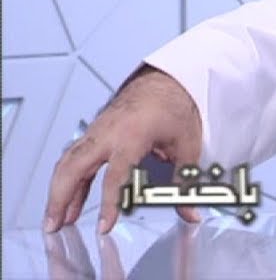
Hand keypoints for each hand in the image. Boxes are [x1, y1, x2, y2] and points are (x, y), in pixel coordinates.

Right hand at [44, 65, 203, 233]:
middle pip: (74, 167)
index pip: (115, 175)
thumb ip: (185, 181)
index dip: (110, 203)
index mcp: (132, 135)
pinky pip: (74, 159)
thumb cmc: (174, 106)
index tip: (105, 225)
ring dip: (58, 192)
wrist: (165, 80)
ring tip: (57, 219)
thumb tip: (189, 210)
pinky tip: (71, 202)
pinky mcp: (94, 133)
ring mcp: (97, 132)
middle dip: (61, 198)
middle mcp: (108, 133)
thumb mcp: (186, 145)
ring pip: (67, 163)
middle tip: (55, 225)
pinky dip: (68, 181)